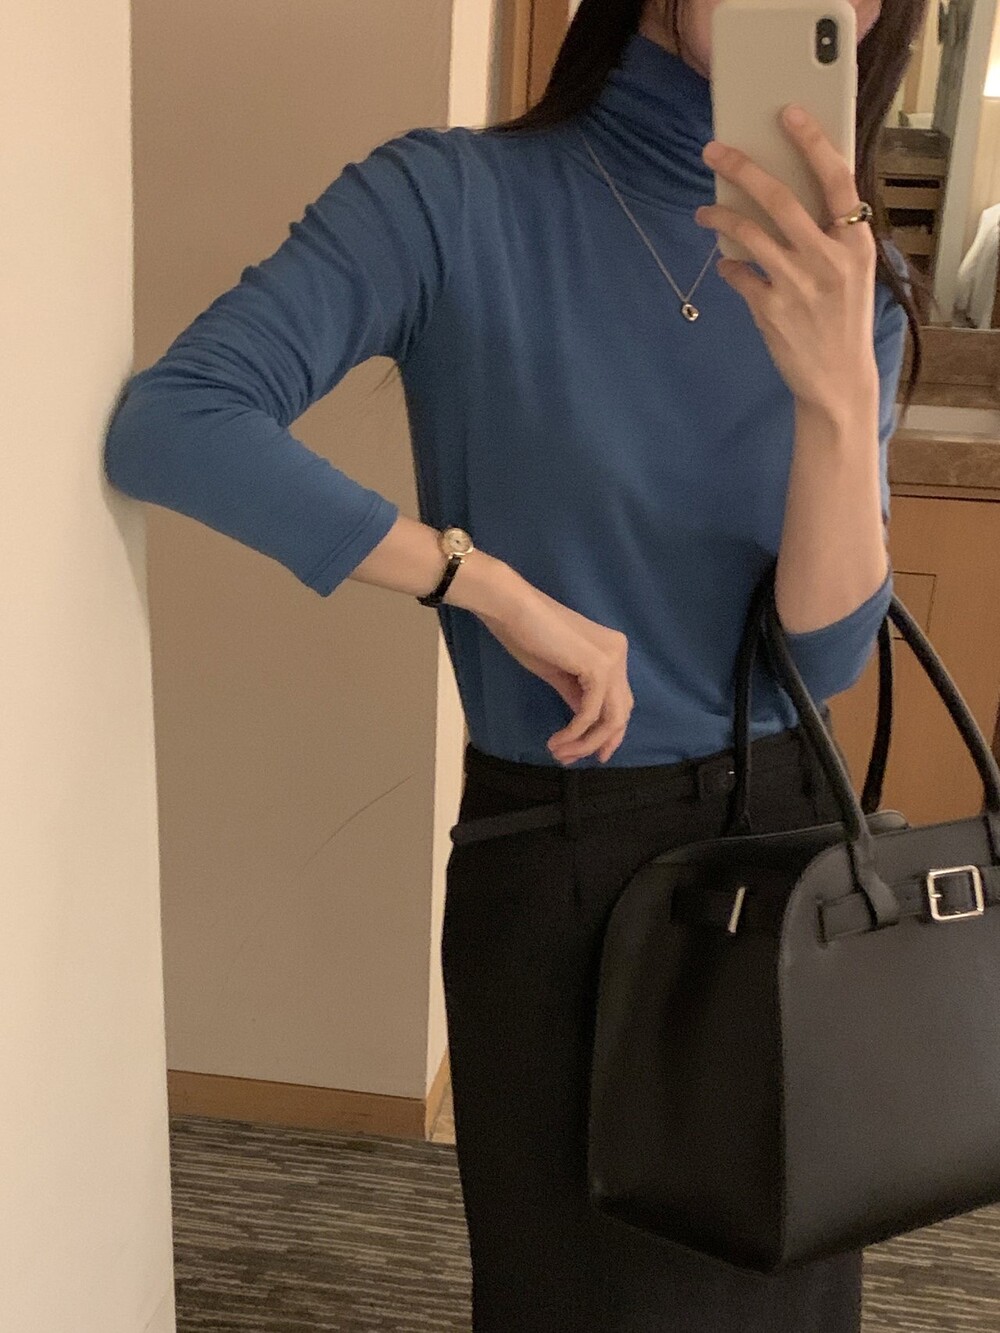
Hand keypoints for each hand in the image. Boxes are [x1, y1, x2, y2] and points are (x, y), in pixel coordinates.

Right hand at [476, 585, 634, 764]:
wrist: (512, 609)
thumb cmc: (528, 634)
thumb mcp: (559, 673)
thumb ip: (577, 695)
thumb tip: (585, 725)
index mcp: (612, 652)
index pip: (621, 701)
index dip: (610, 732)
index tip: (594, 755)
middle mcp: (619, 654)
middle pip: (621, 712)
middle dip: (599, 742)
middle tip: (572, 760)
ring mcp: (612, 659)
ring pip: (610, 717)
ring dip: (585, 743)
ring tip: (559, 753)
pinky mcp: (598, 667)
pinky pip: (590, 712)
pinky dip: (575, 732)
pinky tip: (558, 741)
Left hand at [694, 105, 879, 415]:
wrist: (838, 381)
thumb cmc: (843, 320)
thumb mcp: (853, 273)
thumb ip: (829, 235)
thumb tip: (785, 195)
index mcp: (857, 242)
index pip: (837, 178)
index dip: (812, 141)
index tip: (788, 113)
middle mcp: (829, 259)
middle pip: (780, 199)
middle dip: (743, 168)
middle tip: (714, 151)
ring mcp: (798, 285)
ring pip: (749, 234)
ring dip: (721, 217)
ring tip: (704, 212)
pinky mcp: (771, 311)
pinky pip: (738, 276)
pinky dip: (728, 266)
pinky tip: (725, 265)